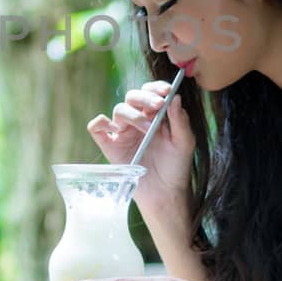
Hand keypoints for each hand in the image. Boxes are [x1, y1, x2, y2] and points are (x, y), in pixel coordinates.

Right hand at [86, 80, 193, 227]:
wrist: (165, 193)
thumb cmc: (176, 166)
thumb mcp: (184, 143)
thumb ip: (180, 120)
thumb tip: (175, 97)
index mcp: (155, 115)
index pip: (151, 92)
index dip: (156, 87)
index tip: (167, 91)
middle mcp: (137, 120)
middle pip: (132, 96)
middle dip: (145, 97)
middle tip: (157, 105)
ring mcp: (122, 132)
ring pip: (119, 110)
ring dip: (133, 115)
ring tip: (149, 129)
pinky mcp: (110, 146)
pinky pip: (96, 128)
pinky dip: (100, 123)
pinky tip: (115, 130)